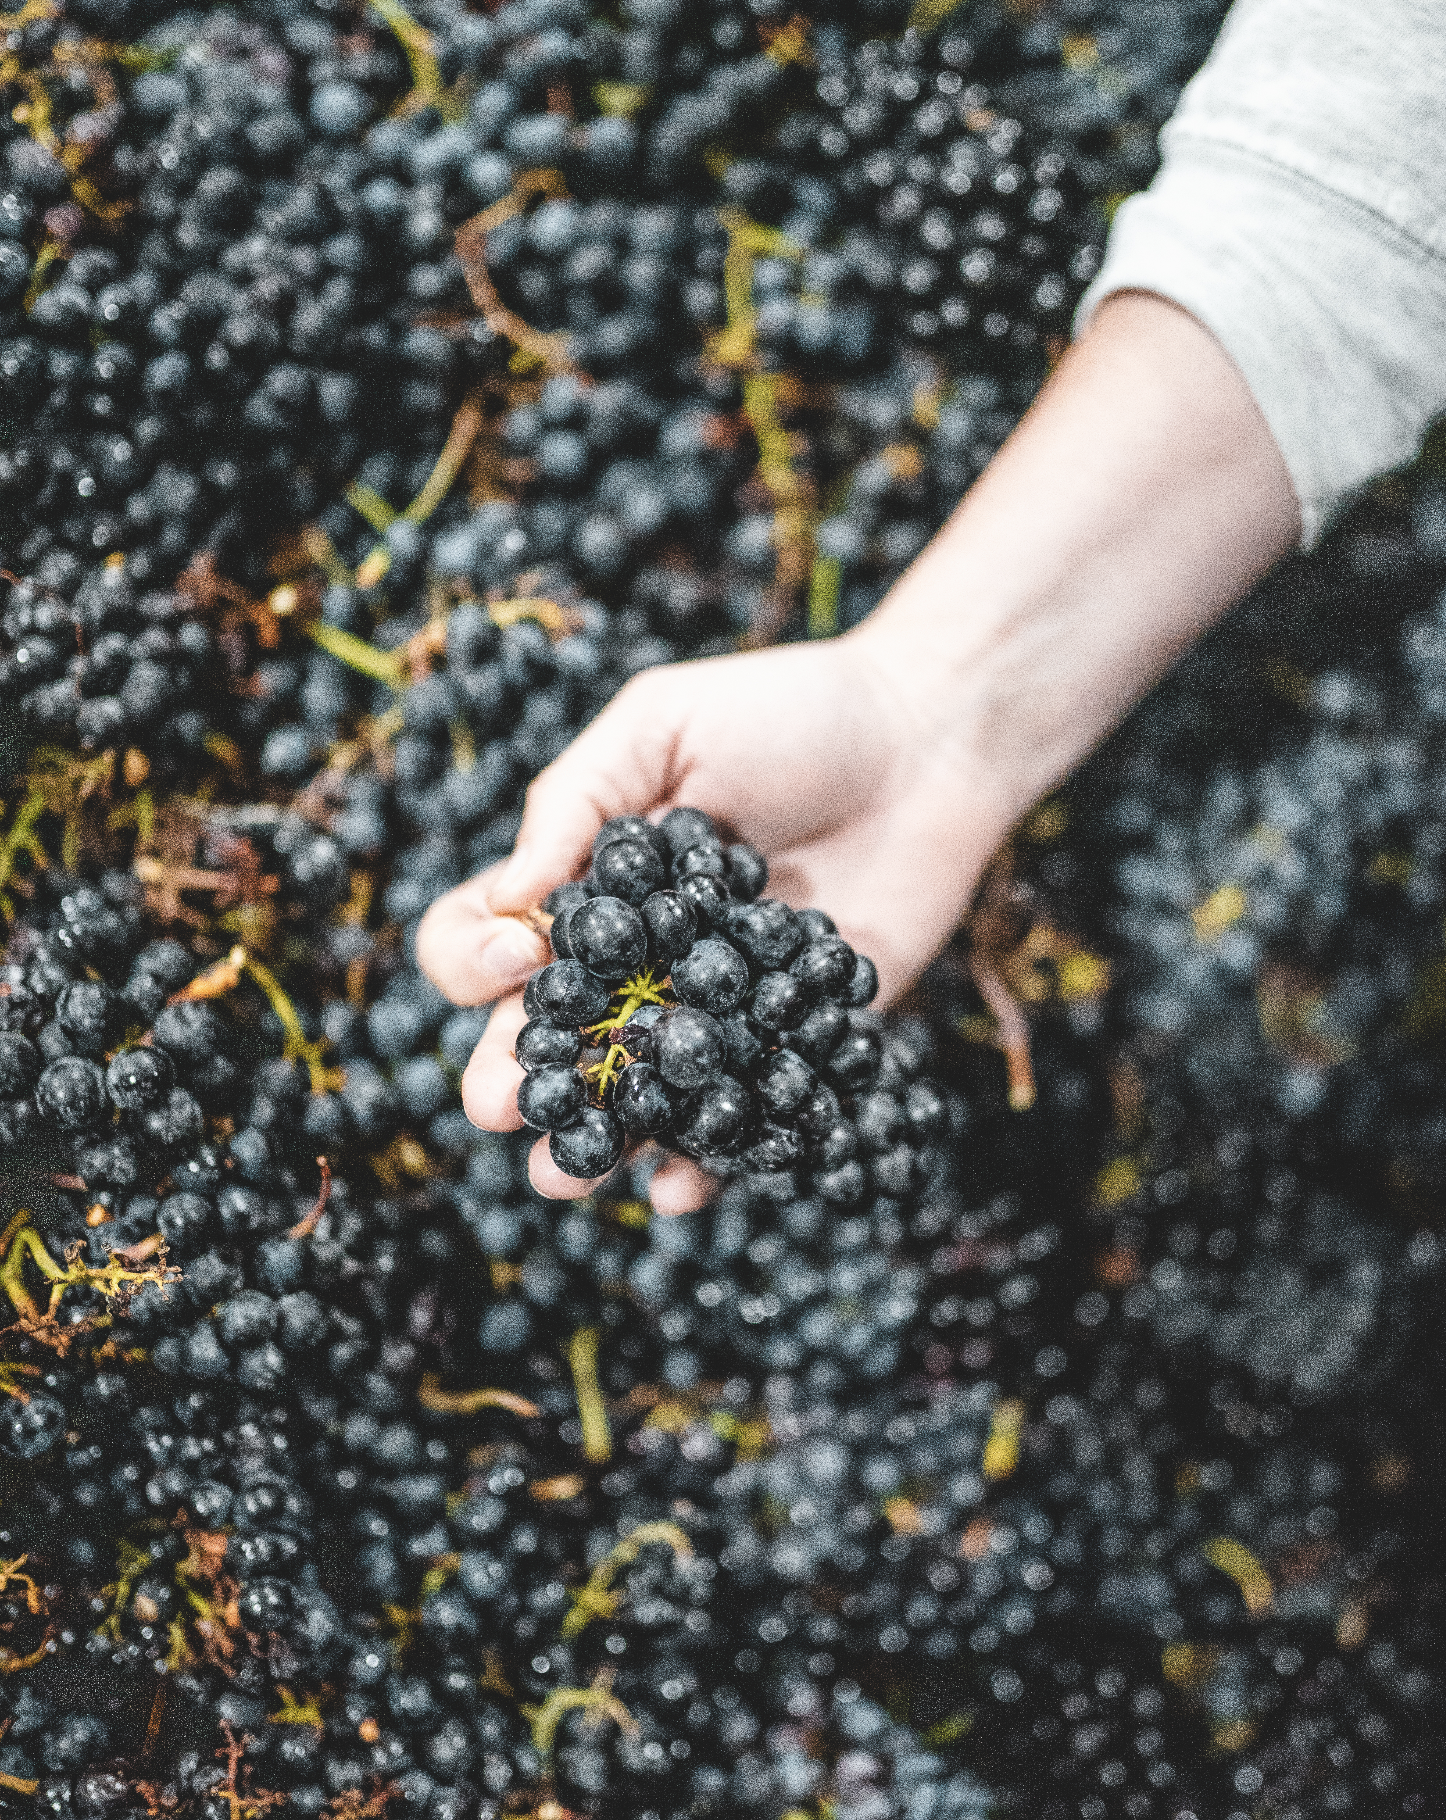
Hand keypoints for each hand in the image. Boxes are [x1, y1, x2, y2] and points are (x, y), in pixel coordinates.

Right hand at [415, 633, 1008, 1207]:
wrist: (930, 745)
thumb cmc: (791, 715)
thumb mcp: (663, 724)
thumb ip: (577, 803)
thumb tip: (510, 899)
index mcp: (588, 887)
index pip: (488, 938)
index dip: (477, 956)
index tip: (521, 954)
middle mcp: (637, 962)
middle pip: (546, 1039)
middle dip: (514, 1079)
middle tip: (502, 1106)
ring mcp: (711, 1014)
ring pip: (632, 1096)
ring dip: (592, 1142)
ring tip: (567, 1174)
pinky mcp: (789, 1047)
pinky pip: (737, 1119)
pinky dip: (707, 1165)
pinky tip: (682, 1187)